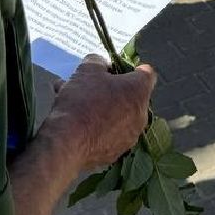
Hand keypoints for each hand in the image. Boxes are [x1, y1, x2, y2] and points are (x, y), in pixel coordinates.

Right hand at [42, 56, 156, 171]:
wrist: (67, 142)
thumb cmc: (82, 101)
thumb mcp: (87, 69)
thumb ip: (98, 62)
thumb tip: (101, 66)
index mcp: (139, 91)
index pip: (146, 73)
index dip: (130, 68)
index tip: (115, 69)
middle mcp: (141, 115)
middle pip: (130, 95)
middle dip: (112, 89)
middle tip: (91, 86)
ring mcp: (130, 136)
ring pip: (118, 115)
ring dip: (102, 107)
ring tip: (76, 103)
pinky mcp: (116, 152)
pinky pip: (110, 133)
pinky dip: (98, 127)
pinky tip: (76, 122)